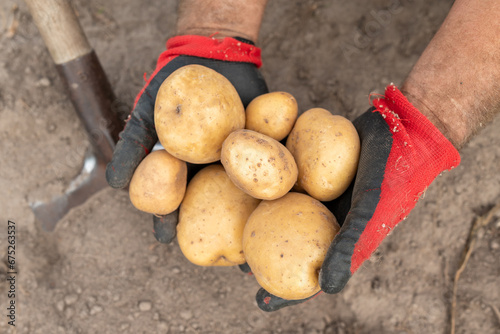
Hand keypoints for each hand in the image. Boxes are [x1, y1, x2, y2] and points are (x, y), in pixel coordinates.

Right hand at [106, 35, 267, 242]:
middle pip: (213, 212)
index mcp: (184, 174)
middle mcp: (213, 175)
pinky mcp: (267, 149)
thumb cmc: (173, 88)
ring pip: (246, 198)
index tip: (168, 238)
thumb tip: (114, 184)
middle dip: (220, 236)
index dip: (168, 223)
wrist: (212, 56)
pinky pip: (273, 167)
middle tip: (221, 256)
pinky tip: (288, 200)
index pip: (172, 205)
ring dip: (253, 220)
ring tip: (261, 244)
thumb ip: (132, 146)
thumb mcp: (148, 114)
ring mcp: (241, 164)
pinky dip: (280, 184)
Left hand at [255, 85, 460, 310]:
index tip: (260, 304)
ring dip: (261, 221)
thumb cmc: (391, 174)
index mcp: (342, 235)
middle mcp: (327, 215)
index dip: (288, 291)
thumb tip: (325, 289)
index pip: (311, 269)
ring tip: (236, 231)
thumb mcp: (369, 210)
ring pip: (283, 211)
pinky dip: (266, 183)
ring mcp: (318, 190)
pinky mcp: (311, 164)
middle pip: (291, 242)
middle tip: (240, 268)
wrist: (402, 128)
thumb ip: (348, 245)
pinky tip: (243, 185)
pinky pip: (284, 177)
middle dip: (267, 256)